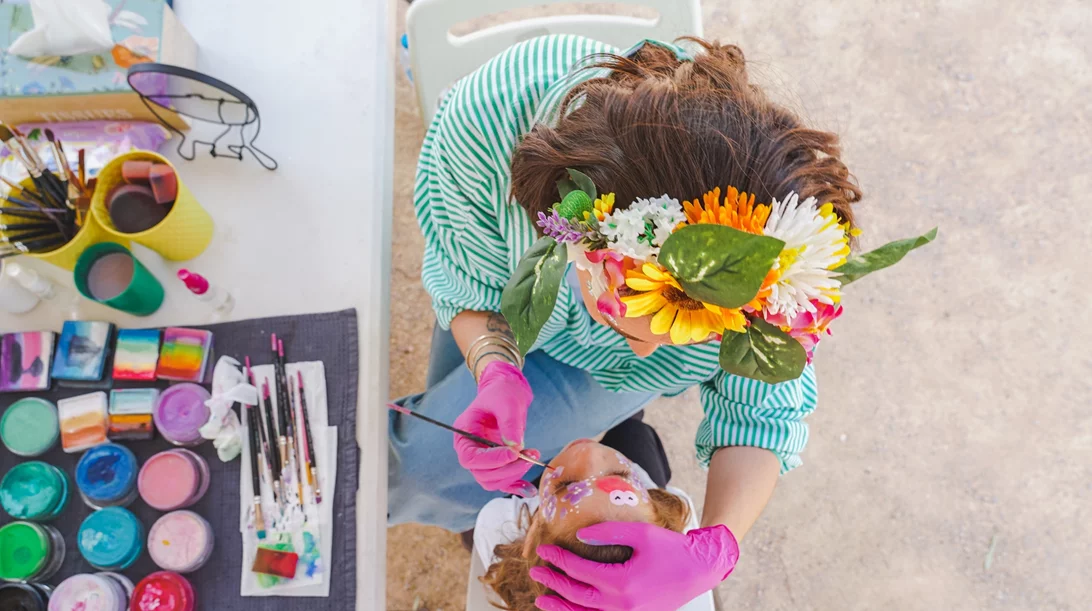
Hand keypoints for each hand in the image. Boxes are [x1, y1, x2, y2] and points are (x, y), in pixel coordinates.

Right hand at [453, 361, 538, 496]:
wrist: (507, 391)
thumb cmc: (502, 393)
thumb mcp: (507, 402)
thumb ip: (509, 423)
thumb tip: (515, 447)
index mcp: (463, 434)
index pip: (471, 458)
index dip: (492, 460)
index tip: (514, 453)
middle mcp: (470, 449)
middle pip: (481, 474)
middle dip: (506, 470)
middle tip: (529, 457)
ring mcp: (483, 458)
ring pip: (492, 481)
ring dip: (513, 475)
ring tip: (533, 457)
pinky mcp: (496, 463)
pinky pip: (502, 481)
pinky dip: (514, 486)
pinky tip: (529, 488)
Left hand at [530, 522, 738, 610]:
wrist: (699, 570)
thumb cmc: (673, 550)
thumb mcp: (641, 533)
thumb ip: (608, 532)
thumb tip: (580, 536)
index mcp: (622, 582)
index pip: (579, 570)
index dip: (558, 559)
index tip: (545, 550)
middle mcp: (622, 604)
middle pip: (577, 596)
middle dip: (553, 583)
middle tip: (535, 572)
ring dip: (562, 607)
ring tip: (542, 600)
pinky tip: (570, 609)